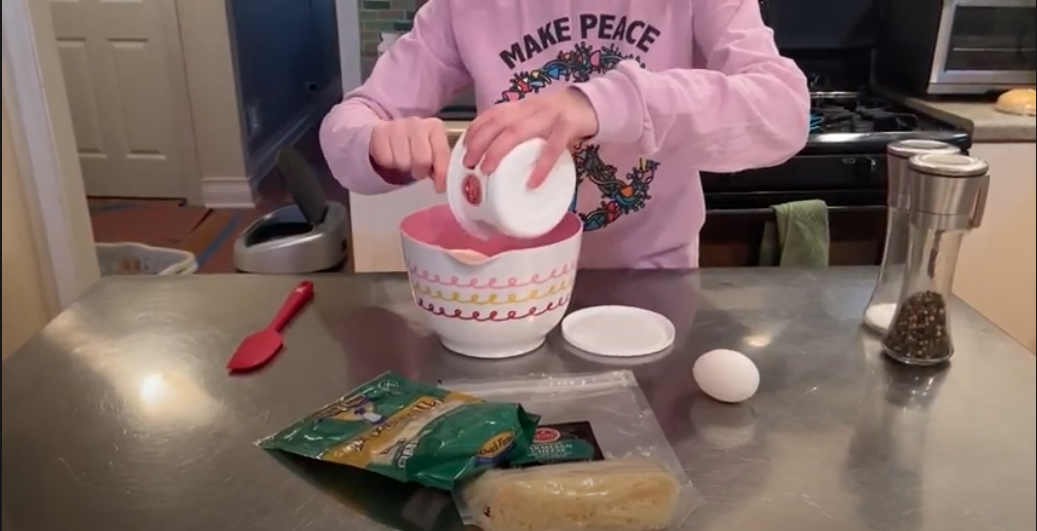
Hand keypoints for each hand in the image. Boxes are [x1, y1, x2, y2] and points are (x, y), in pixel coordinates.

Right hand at [369, 117, 451, 191]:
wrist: (389, 134)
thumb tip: (441, 185)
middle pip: (422, 160)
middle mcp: (416, 123)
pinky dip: (389, 164)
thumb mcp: (432, 154)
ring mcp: (397, 126)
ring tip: (404, 162)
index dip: (442, 173)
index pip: (441, 152)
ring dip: (403, 168)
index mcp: (434, 127)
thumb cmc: (415, 147)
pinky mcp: (380, 132)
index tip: (440, 187)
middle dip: (419, 171)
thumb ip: (440, 167)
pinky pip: (386, 161)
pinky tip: (391, 157)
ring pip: (403, 162)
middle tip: (416, 170)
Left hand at [463, 88, 597, 187]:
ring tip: (488, 171)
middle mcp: (531, 108)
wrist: (592, 104)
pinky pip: (553, 147)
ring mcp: (550, 115)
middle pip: (499, 122)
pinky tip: (532, 182)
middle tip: (469, 164)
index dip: (475, 130)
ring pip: (518, 130)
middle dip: (480, 142)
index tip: (463, 149)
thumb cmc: (559, 118)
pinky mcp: (569, 125)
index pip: (492, 114)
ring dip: (499, 150)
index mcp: (522, 107)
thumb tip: (494, 157)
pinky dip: (541, 165)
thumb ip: (518, 130)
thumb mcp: (535, 118)